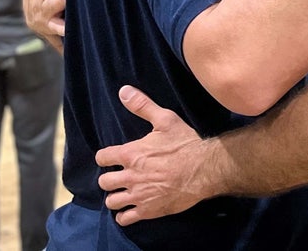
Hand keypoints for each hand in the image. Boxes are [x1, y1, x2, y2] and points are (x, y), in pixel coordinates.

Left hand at [96, 85, 214, 225]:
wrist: (205, 169)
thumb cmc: (186, 144)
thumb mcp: (166, 120)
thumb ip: (143, 106)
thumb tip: (124, 91)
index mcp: (131, 154)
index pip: (102, 157)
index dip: (106, 157)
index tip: (113, 158)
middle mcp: (130, 176)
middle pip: (104, 182)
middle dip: (109, 179)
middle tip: (120, 177)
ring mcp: (138, 195)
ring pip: (112, 201)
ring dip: (116, 197)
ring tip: (124, 194)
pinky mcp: (148, 210)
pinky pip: (125, 218)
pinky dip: (124, 215)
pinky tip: (130, 210)